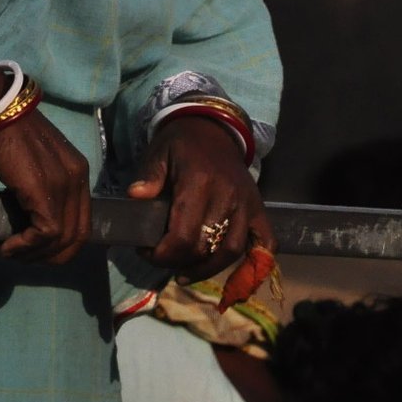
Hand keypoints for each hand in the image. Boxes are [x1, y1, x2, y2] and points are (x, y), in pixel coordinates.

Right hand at [0, 107, 92, 266]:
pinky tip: (4, 245)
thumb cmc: (0, 128)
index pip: (81, 222)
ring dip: (31, 254)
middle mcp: (78, 177)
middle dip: (48, 255)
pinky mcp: (43, 189)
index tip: (27, 246)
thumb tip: (24, 214)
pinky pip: (45, 233)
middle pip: (78, 236)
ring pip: (61, 239)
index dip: (57, 244)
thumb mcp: (29, 160)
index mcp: (77, 170)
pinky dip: (24, 247)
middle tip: (17, 255)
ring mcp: (63, 183)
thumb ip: (37, 184)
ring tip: (5, 250)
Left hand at [126, 116, 270, 282]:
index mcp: (200, 182)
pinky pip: (265, 242)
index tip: (147, 252)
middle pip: (205, 247)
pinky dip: (254, 262)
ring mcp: (247, 203)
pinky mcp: (259, 207)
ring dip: (208, 268)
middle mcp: (228, 196)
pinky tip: (233, 273)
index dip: (164, 254)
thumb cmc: (181, 144)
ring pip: (231, 250)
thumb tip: (135, 196)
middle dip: (179, 261)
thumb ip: (149, 176)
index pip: (183, 235)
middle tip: (161, 259)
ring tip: (186, 272)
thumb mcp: (159, 153)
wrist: (213, 128)